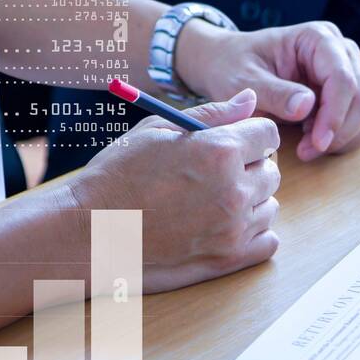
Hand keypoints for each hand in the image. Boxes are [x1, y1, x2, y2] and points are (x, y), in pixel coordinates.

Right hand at [70, 90, 280, 292]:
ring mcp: (234, 228)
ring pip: (270, 206)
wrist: (88, 232)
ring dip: (251, 201)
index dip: (251, 136)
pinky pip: (268, 241)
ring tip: (211, 202)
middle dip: (250, 168)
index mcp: (220, 150)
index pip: (269, 134)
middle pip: (271, 171)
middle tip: (213, 175)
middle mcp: (234, 189)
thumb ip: (213, 114)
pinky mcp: (228, 260)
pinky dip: (253, 233)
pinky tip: (223, 226)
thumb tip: (251, 99)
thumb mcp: (159, 130)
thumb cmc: (117, 175)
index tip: (234, 144)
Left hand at [178, 20, 359, 160]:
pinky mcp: (348, 92)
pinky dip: (344, 137)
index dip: (335, 114)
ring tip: (308, 144)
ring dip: (344, 136)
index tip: (317, 143)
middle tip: (307, 151)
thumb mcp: (243, 80)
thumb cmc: (233, 66)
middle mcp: (341, 51)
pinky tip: (314, 139)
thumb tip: (307, 106)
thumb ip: (274, 93)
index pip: (342, 77)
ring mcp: (348, 71)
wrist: (228, 64)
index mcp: (317, 38)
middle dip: (339, 131)